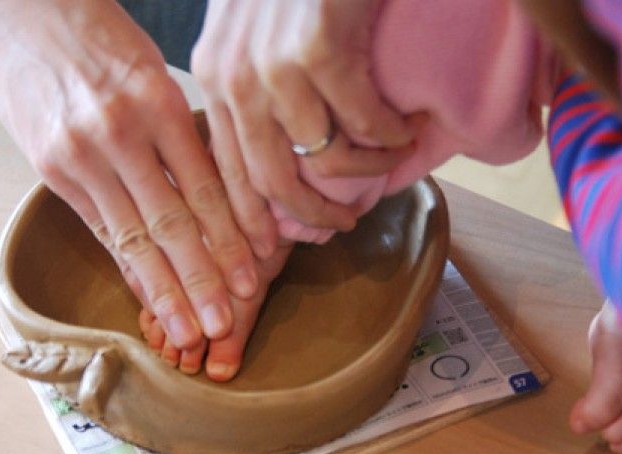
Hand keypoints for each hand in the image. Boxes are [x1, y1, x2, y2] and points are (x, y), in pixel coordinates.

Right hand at [0, 0, 258, 348]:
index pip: (205, 189)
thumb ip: (180, 141)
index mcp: (160, 105)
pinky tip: (146, 296)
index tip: (253, 278)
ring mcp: (80, 154)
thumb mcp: (154, 77)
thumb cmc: (102, 43)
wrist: (23, 13)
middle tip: (224, 324)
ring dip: (164, 290)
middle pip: (172, 223)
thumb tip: (211, 209)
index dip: (232, 239)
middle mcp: (120, 134)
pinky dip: (126, 266)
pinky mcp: (51, 169)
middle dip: (202, 280)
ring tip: (189, 330)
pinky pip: (99, 229)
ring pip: (134, 237)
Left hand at [192, 0, 424, 244]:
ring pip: (324, 158)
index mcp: (215, 79)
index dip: (255, 221)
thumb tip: (284, 153)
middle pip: (272, 181)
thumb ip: (256, 89)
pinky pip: (365, 123)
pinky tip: (405, 126)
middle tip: (344, 225)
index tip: (279, 251)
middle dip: (312, 217)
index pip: (227, 173)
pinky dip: (391, 136)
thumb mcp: (254, 34)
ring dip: (367, 170)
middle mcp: (236, 78)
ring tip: (391, 158)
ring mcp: (275, 65)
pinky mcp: (320, 48)